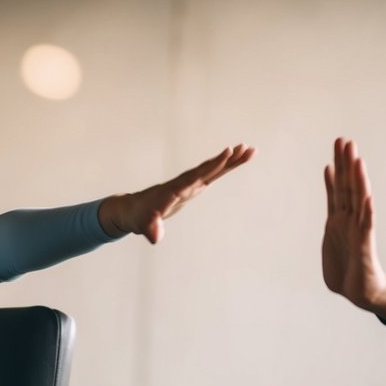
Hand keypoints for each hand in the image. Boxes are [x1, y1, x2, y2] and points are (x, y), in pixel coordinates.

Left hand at [98, 144, 254, 242]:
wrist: (134, 209)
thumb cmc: (139, 217)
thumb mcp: (144, 226)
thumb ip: (151, 230)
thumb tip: (155, 238)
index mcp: (174, 190)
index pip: (194, 177)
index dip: (210, 167)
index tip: (225, 154)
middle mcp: (183, 183)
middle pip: (207, 169)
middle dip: (225, 159)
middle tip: (243, 147)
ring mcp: (190, 183)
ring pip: (213, 170)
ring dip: (231, 160)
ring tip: (250, 149)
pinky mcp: (194, 186)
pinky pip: (213, 175)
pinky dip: (226, 167)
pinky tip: (240, 160)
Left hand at [322, 137, 385, 321]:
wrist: (360, 293)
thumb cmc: (346, 271)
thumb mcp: (332, 243)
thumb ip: (333, 227)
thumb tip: (331, 219)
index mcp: (338, 220)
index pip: (337, 189)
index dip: (335, 170)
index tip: (335, 149)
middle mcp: (349, 220)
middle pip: (347, 187)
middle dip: (345, 164)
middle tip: (344, 140)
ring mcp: (358, 230)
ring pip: (358, 199)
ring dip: (357, 180)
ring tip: (357, 159)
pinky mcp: (364, 245)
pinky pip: (366, 225)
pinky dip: (367, 211)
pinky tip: (368, 196)